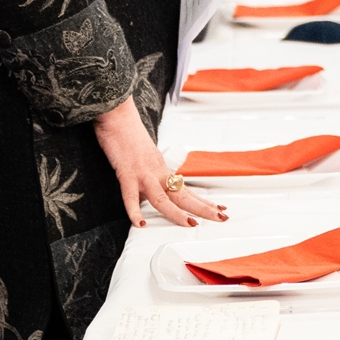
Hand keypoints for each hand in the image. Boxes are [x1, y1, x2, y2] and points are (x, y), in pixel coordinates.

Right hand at [93, 98, 225, 227]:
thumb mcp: (144, 158)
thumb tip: (145, 195)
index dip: (202, 201)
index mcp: (162, 169)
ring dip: (177, 213)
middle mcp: (157, 172)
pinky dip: (134, 211)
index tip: (219, 208)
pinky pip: (130, 195)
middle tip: (222, 217)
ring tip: (191, 224)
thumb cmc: (127, 135)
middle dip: (203, 208)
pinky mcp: (127, 172)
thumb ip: (147, 177)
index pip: (186, 189)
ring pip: (162, 198)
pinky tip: (140, 224)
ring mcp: (143, 173)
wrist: (117, 115)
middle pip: (183, 195)